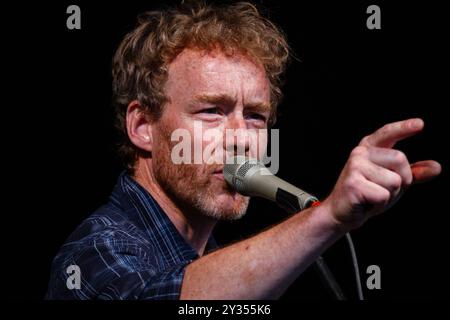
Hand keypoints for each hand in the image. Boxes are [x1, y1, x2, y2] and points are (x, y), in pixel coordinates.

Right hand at [323, 118, 440, 230]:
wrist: (341, 212)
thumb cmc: (366, 194)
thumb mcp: (392, 181)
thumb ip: (412, 173)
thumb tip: (436, 167)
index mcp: (369, 148)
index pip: (388, 133)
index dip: (403, 128)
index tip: (420, 124)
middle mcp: (360, 153)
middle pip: (400, 159)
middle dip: (402, 180)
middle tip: (383, 189)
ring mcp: (355, 166)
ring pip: (394, 181)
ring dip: (389, 195)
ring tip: (372, 196)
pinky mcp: (353, 183)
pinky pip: (383, 195)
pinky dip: (380, 204)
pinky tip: (366, 202)